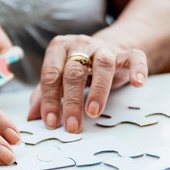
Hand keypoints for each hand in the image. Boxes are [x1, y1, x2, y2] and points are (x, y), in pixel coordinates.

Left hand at [28, 34, 147, 132]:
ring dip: (98, 91)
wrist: (103, 50)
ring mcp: (103, 47)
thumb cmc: (75, 68)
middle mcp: (79, 44)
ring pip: (102, 65)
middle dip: (71, 102)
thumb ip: (43, 95)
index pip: (51, 75)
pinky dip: (137, 69)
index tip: (51, 122)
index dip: (50, 100)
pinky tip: (137, 83)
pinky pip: (134, 57)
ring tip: (94, 112)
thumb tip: (32, 118)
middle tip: (72, 125)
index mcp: (58, 49)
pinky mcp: (125, 52)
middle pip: (74, 72)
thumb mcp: (57, 79)